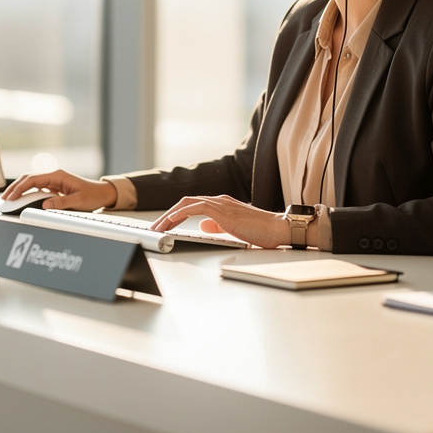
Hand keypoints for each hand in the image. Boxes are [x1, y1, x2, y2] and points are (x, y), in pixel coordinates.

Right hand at [1, 169, 116, 211]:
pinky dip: (28, 194)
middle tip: (4, 198)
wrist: (104, 194)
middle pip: (28, 179)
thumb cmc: (93, 195)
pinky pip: (38, 190)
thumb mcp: (78, 200)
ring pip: (32, 184)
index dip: (20, 188)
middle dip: (15, 188)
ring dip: (20, 191)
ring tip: (9, 200)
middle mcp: (54, 177)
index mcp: (58, 176)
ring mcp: (54, 182)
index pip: (33, 179)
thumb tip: (45, 205)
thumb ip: (61, 203)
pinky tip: (22, 201)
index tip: (11, 197)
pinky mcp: (55, 189)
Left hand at [150, 194, 289, 249]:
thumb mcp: (233, 229)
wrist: (277, 229)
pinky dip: (180, 214)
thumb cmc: (260, 231)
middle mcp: (219, 200)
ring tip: (158, 228)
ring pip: (187, 203)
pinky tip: (171, 222)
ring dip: (169, 216)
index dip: (175, 214)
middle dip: (167, 215)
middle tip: (155, 228)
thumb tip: (202, 226)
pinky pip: (195, 208)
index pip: (192, 205)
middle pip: (185, 202)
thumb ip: (218, 225)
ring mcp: (220, 204)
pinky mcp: (223, 211)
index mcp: (221, 204)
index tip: (164, 226)